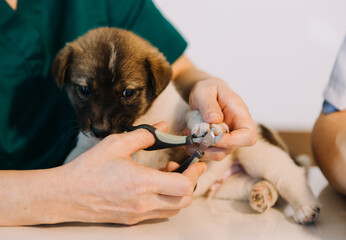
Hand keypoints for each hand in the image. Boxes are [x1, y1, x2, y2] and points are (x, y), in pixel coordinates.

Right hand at [57, 122, 205, 224]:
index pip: (183, 185)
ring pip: (173, 209)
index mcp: (142, 183)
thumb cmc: (89, 168)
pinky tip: (156, 184)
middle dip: (191, 182)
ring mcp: (138, 214)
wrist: (66, 195)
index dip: (194, 173)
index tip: (196, 162)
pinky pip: (159, 213)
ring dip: (179, 192)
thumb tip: (162, 128)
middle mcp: (144, 203)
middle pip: (184, 200)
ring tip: (169, 173)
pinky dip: (166, 200)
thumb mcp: (116, 144)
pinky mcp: (132, 219)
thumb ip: (144, 135)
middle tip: (186, 166)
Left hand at [187, 78, 256, 159]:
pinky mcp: (216, 143)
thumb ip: (209, 104)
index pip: (248, 136)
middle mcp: (236, 129)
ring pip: (218, 154)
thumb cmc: (209, 89)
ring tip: (187, 138)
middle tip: (193, 137)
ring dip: (200, 150)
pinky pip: (208, 152)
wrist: (205, 94)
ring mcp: (227, 138)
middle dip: (210, 146)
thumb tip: (215, 120)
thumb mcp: (205, 91)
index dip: (232, 141)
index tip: (212, 136)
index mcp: (241, 114)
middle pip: (231, 148)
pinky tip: (187, 138)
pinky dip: (195, 149)